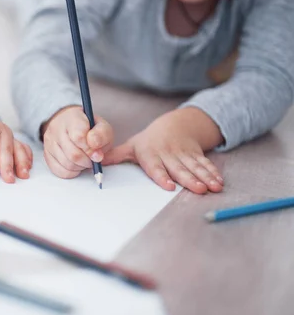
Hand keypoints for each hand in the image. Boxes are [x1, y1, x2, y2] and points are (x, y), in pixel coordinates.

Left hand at [0, 102, 32, 182]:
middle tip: (9, 180)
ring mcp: (9, 136)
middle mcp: (2, 130)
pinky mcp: (12, 142)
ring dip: (22, 163)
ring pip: (18, 150)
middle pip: (6, 149)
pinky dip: (26, 158)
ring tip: (23, 176)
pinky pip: (23, 149)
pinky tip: (27, 168)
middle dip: (7, 166)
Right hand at [41, 106, 113, 178]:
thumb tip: (97, 155)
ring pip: (67, 164)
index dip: (90, 149)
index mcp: (72, 118)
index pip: (79, 137)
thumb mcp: (102, 127)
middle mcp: (56, 128)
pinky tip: (76, 164)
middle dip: (88, 160)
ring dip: (81, 166)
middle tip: (93, 158)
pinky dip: (72, 172)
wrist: (72, 126)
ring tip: (85, 159)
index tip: (97, 151)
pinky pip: (61, 171)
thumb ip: (102, 137)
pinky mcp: (46, 155)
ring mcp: (49, 142)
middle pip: (73, 154)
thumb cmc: (89, 128)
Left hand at [103, 107, 223, 193]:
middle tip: (198, 189)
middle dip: (190, 179)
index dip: (162, 176)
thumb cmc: (149, 141)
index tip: (169, 185)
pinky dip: (213, 172)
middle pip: (179, 169)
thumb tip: (95, 161)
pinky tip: (219, 182)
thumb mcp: (132, 146)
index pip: (156, 167)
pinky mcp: (196, 154)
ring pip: (195, 167)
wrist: (174, 125)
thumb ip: (116, 156)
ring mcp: (184, 154)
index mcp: (151, 155)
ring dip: (205, 177)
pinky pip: (205, 164)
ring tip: (213, 187)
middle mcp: (168, 155)